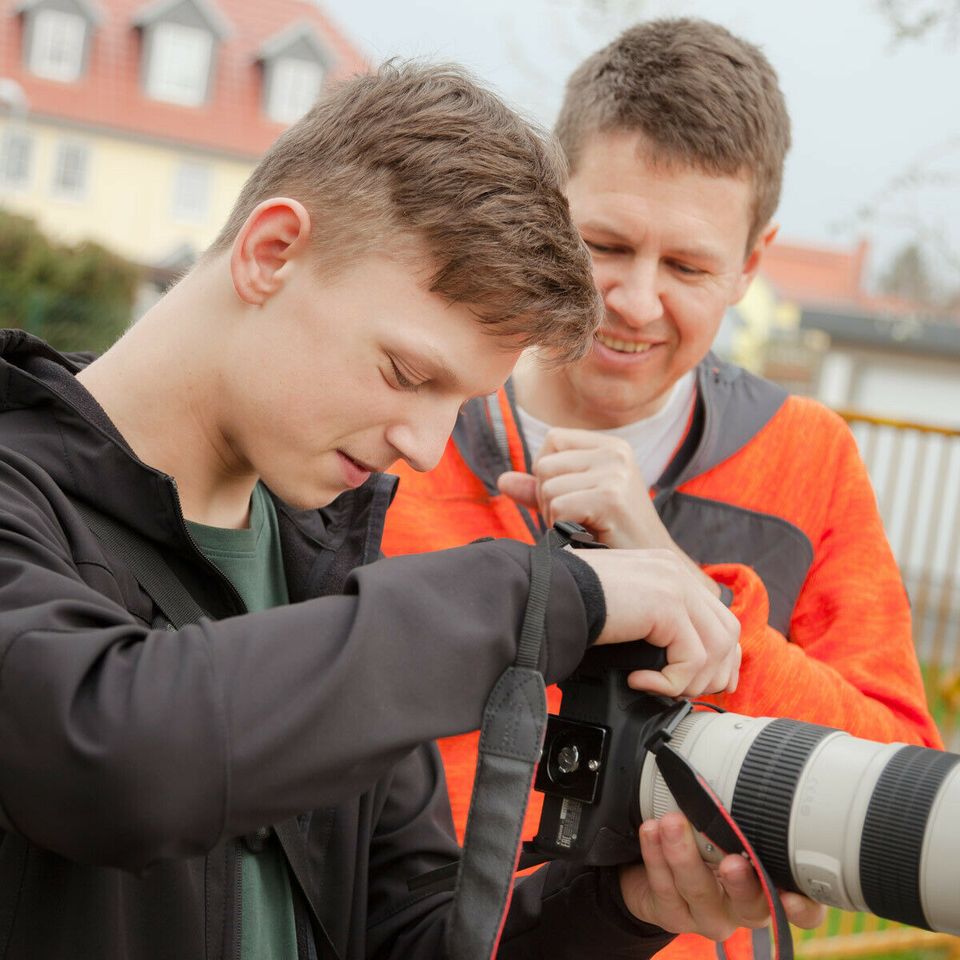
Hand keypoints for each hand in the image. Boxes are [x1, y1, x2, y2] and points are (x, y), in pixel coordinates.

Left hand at [498, 428, 719, 596]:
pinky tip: (586, 537)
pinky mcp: (611, 497)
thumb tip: (502, 479)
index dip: (547, 472)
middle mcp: (615, 452)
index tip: (568, 500)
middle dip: (547, 499)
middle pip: (544, 464)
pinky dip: (561, 529)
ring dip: (554, 517)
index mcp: (610, 446)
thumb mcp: (576, 505)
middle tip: (575, 522)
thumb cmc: (613, 539)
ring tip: (582, 530)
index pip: (552, 440)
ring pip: (547, 488)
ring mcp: (615, 472)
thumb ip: (540, 490)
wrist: (654, 572)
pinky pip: (557, 507)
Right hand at [575, 548, 739, 697]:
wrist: (548, 596)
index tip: (703, 683)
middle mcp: (675, 572)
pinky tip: (639, 680)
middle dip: (714, 672)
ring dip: (691, 681)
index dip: (718, 656)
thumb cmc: (570, 604)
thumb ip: (652, 622)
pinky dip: (669, 681)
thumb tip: (672, 661)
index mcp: (667, 570)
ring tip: (658, 688)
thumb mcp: (624, 610)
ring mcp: (673, 585)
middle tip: (686, 693)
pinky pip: (691, 658)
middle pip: (727, 631)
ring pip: (716, 648)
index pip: (717, 616)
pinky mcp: (667, 605)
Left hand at [620, 812, 825, 939]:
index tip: (792, 894)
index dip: (803, 908)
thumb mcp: (730, 817)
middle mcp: (744, 906)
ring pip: (700, 893)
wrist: (652, 860)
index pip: (804, 908)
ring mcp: (709, 915)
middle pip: (752, 906)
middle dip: (741, 883)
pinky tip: (651, 832)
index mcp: (771, 884)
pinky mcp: (673, 915)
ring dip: (684, 856)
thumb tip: (752, 754)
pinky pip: (664, 889)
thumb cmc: (705, 832)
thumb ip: (744, 803)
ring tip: (671, 823)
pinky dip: (656, 857)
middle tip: (732, 861)